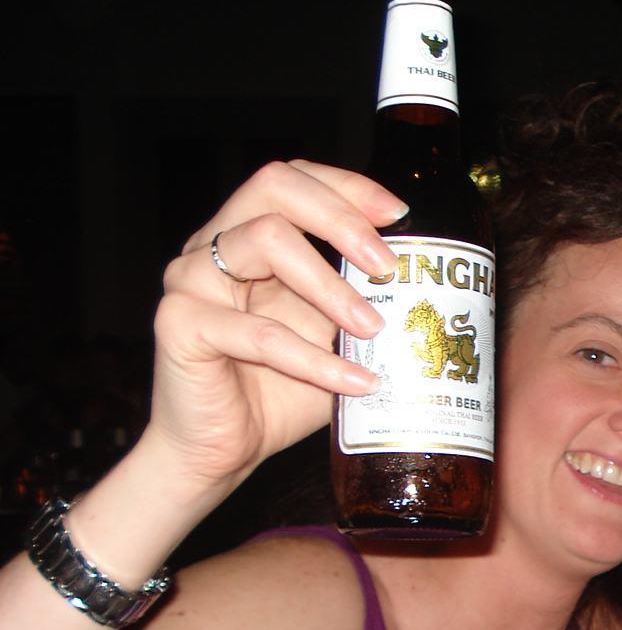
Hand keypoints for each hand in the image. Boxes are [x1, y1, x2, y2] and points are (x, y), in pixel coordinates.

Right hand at [145, 160, 407, 496]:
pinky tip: (355, 381)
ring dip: (332, 286)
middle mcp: (213, 246)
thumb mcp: (332, 338)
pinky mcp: (180, 326)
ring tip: (375, 329)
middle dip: (342, 220)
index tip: (399, 215)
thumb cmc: (277, 392)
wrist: (222, 450)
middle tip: (388, 267)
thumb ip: (363, 305)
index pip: (293, 179)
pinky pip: (257, 331)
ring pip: (266, 242)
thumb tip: (432, 292)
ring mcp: (190, 280)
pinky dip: (315, 359)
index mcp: (248, 237)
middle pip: (274, 187)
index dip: (347, 186)